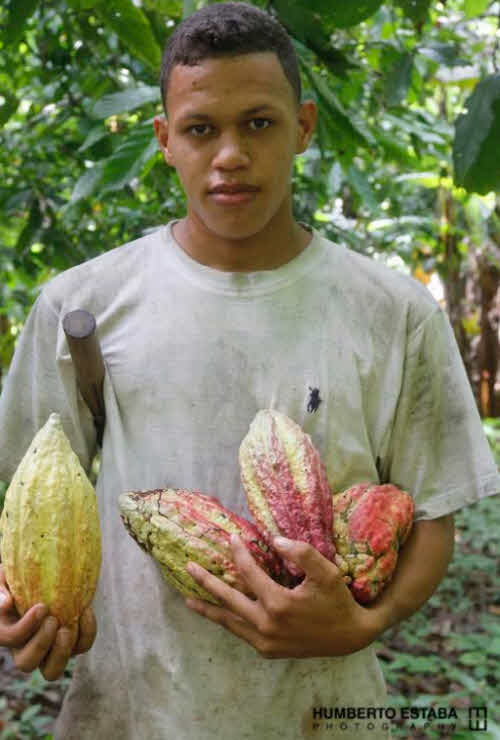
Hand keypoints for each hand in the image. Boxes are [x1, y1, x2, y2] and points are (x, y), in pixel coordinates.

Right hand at [0, 565, 96, 680]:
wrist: (45, 577)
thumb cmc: (20, 577)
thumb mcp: (5, 579)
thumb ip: (1, 589)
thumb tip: (7, 602)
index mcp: (7, 630)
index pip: (10, 639)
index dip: (25, 627)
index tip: (42, 606)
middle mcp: (25, 646)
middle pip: (26, 664)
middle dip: (41, 644)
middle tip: (53, 621)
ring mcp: (49, 649)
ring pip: (52, 671)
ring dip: (61, 653)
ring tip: (67, 629)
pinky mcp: (70, 643)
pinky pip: (79, 649)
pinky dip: (86, 634)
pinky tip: (86, 611)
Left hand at [184, 535, 380, 658]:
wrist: (350, 636)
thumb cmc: (338, 600)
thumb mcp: (326, 572)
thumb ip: (302, 553)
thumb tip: (274, 540)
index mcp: (278, 604)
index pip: (249, 572)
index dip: (238, 552)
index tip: (230, 537)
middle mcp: (266, 625)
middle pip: (228, 599)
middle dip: (206, 582)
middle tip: (188, 568)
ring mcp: (265, 641)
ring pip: (229, 622)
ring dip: (209, 609)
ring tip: (188, 600)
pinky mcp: (268, 651)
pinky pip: (241, 633)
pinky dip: (228, 622)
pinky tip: (220, 614)